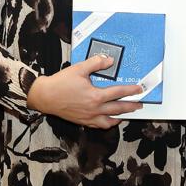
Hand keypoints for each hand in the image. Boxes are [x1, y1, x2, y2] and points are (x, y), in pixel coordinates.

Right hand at [26, 55, 142, 128]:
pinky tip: (110, 120)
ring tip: (128, 113)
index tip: (139, 89)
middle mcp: (94, 109)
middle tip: (140, 104)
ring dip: (121, 117)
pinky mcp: (83, 122)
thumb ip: (96, 63)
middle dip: (131, 106)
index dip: (131, 91)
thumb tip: (110, 60)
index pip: (118, 92)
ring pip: (110, 120)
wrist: (45, 97)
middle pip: (118, 108)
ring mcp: (89, 117)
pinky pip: (99, 125)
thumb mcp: (79, 69)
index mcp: (95, 96)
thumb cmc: (61, 83)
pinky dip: (108, 123)